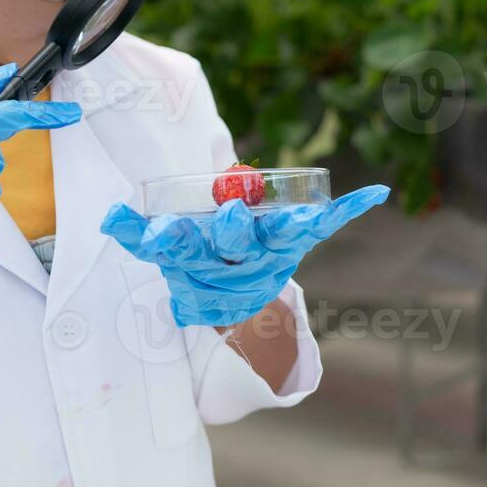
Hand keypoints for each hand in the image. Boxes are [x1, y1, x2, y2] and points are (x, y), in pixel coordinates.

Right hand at [100, 185, 389, 326]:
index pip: (181, 253)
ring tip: (304, 219)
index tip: (164, 232)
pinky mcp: (300, 240)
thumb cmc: (198, 262)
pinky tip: (376, 192)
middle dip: (232, 234)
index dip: (172, 243)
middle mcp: (239, 263)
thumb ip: (139, 235)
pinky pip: (329, 223)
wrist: (237, 294)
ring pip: (281, 239)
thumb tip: (110, 218)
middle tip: (230, 216)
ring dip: (292, 228)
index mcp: (200, 264)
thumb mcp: (166, 252)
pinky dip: (351, 207)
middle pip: (235, 249)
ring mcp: (273, 253)